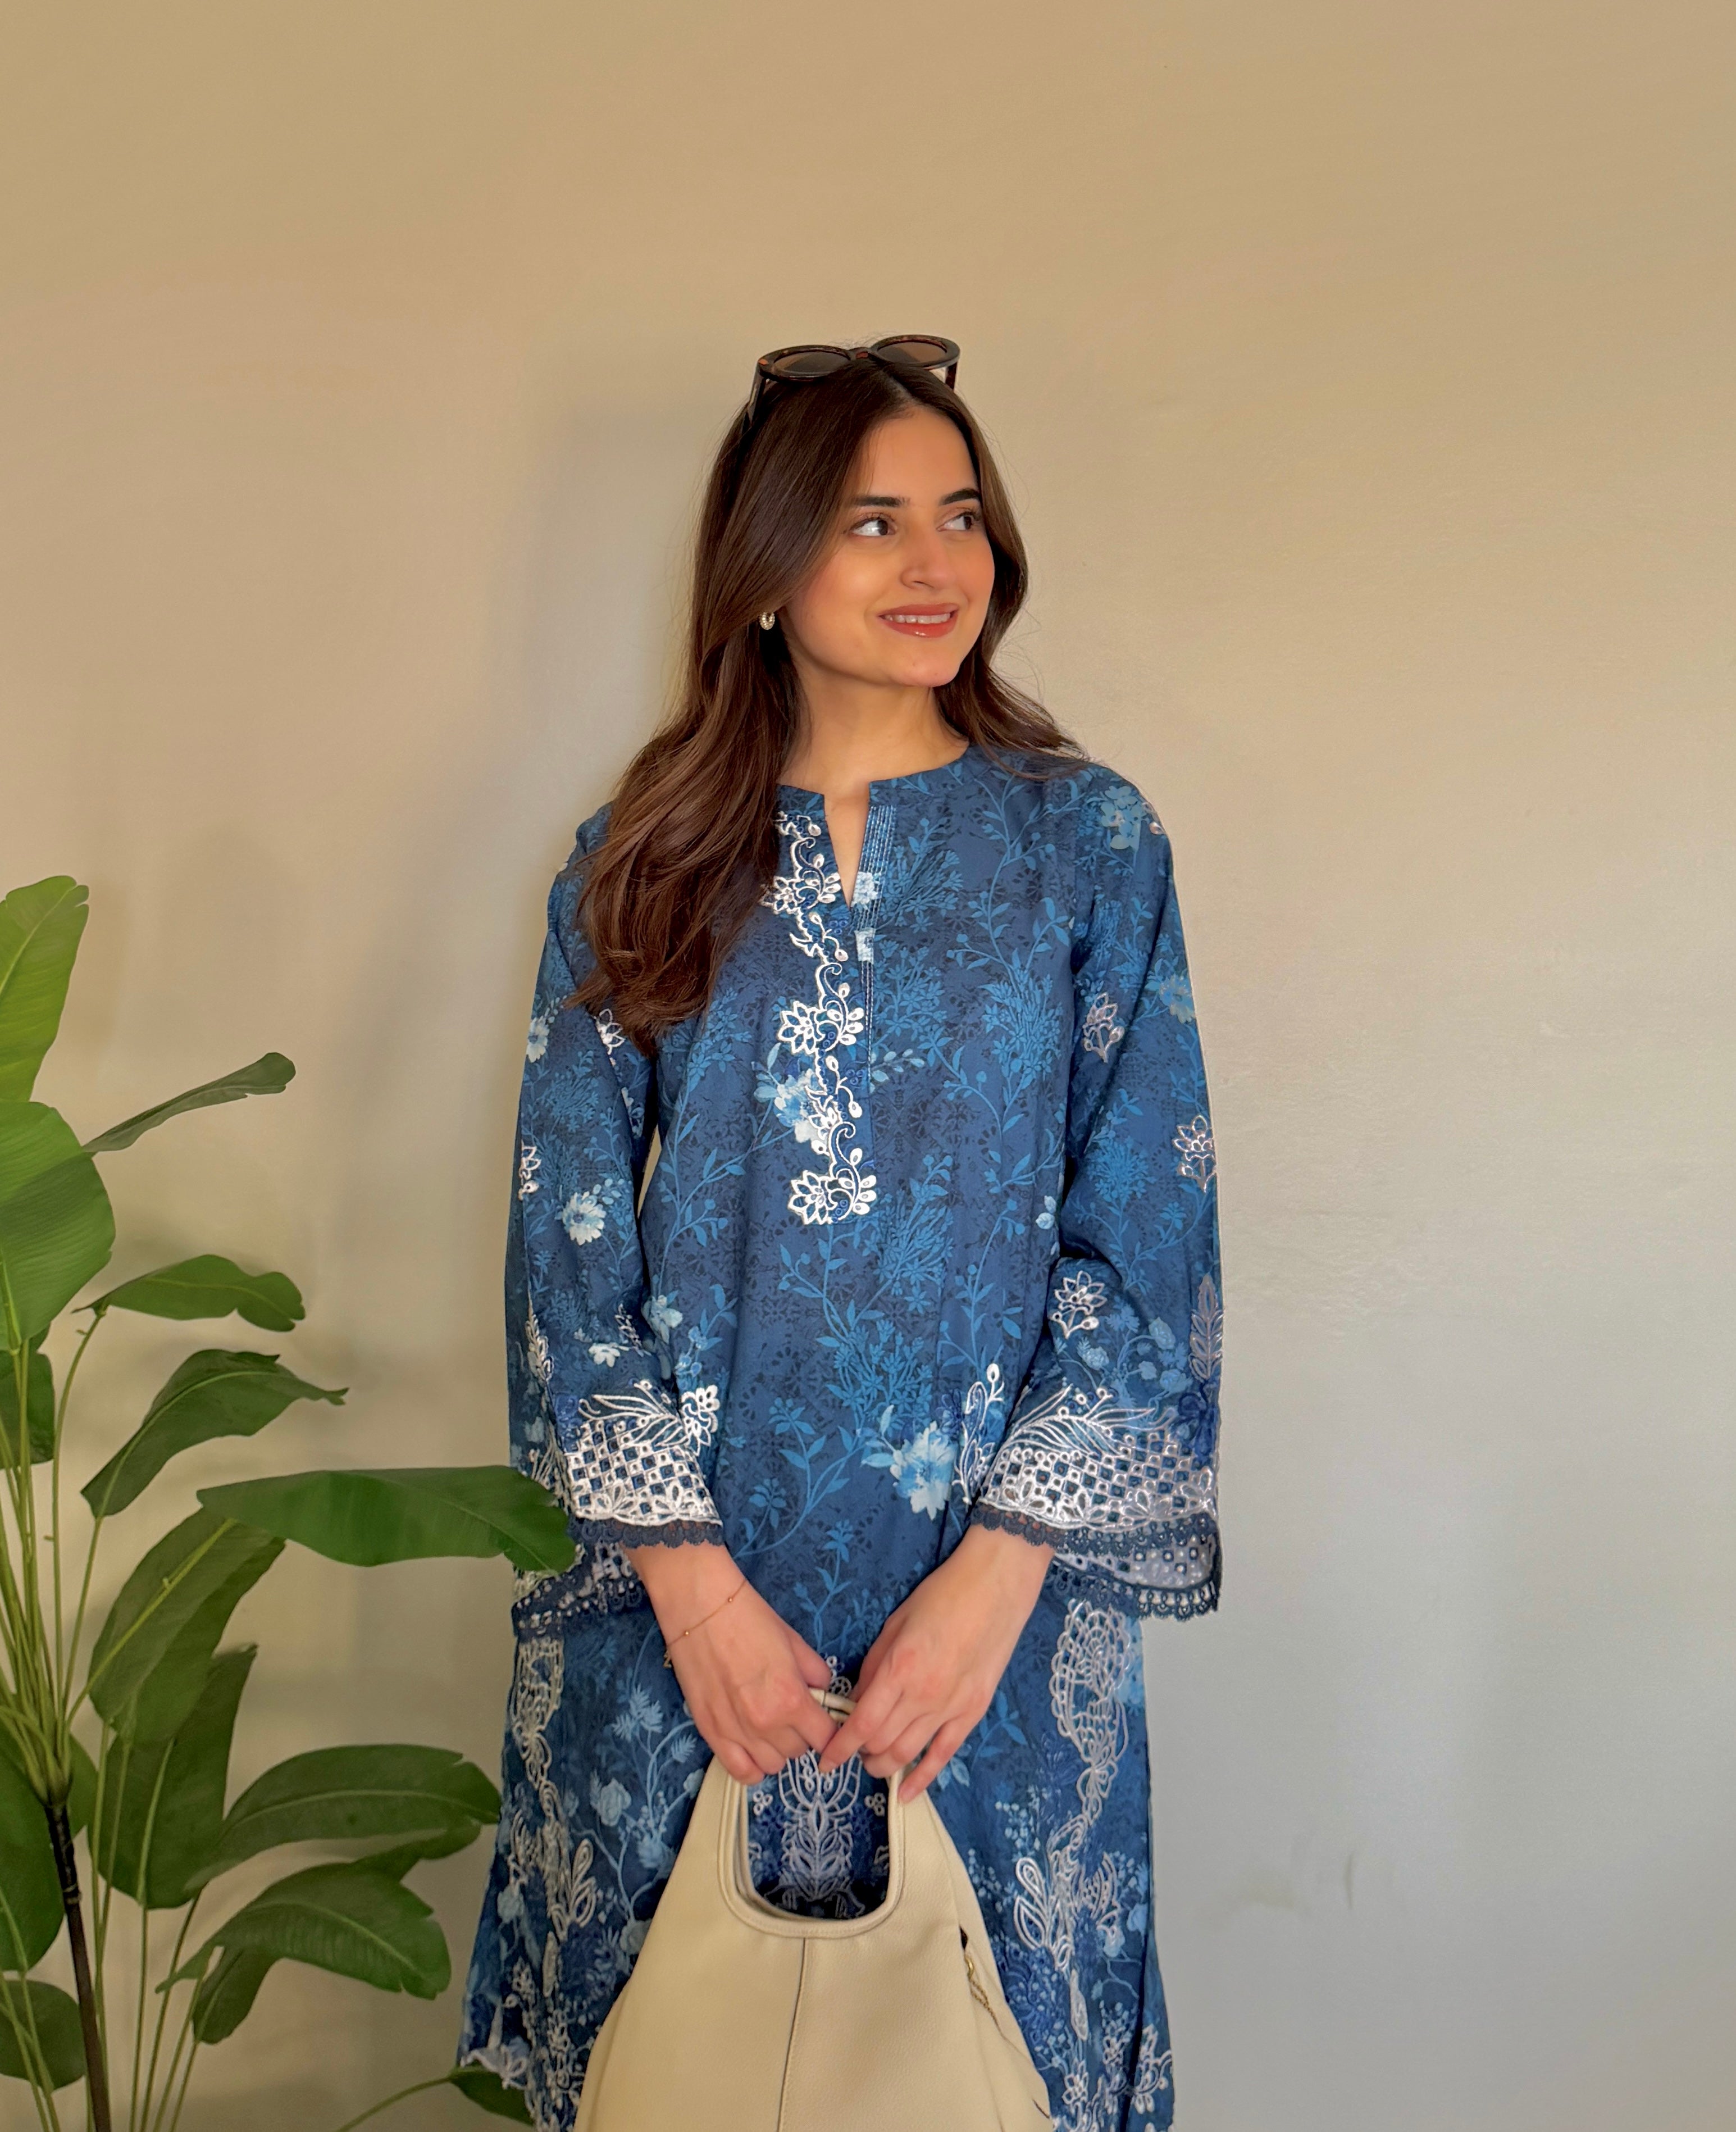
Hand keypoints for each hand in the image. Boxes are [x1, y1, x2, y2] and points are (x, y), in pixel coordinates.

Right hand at [626, 1541, 836, 1783]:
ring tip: (771, 1724)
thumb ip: (815, 1673)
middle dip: (802, 1733)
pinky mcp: (710, 1733)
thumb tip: (823, 1692)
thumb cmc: (750, 1618)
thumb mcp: (794, 1642)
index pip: (826, 1739)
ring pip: (772, 1765)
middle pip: (799, 1751)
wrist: (701, 1608)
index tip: (824, 1720)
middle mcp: (766, 1724)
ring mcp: (736, 1732)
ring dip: (777, 1748)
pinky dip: (752, 1766)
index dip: (829, 1730)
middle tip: (793, 1711)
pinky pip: (741, 1772)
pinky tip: (753, 1746)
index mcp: (792, 1699)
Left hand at [817, 1524, 1052, 1801]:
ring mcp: (951, 1707)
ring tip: (873, 1763)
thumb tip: (859, 1699)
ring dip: (884, 1766)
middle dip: (860, 1754)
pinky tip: (907, 1793)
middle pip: (882, 1743)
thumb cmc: (941, 1596)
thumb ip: (875, 1666)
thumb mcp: (895, 1624)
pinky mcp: (973, 1712)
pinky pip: (944, 1755)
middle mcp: (923, 1694)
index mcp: (900, 1668)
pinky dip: (923, 1778)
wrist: (995, 1587)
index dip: (840, 1747)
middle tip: (851, 1750)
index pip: (862, 1723)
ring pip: (909, 1755)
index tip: (826, 1760)